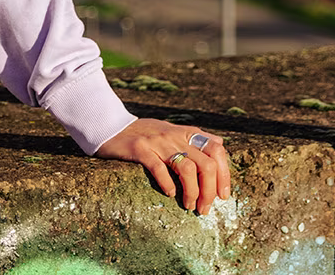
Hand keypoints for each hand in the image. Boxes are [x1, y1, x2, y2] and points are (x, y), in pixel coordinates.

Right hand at [96, 119, 230, 214]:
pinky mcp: (139, 149)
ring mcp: (157, 142)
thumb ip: (195, 136)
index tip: (223, 195)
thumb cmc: (142, 132)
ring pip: (186, 168)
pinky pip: (159, 168)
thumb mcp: (172, 130)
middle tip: (205, 208)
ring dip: (192, 192)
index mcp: (185, 133)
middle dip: (209, 190)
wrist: (110, 125)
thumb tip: (220, 143)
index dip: (224, 173)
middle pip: (206, 164)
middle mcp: (174, 136)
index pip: (216, 150)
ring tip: (188, 205)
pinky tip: (170, 193)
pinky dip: (167, 184)